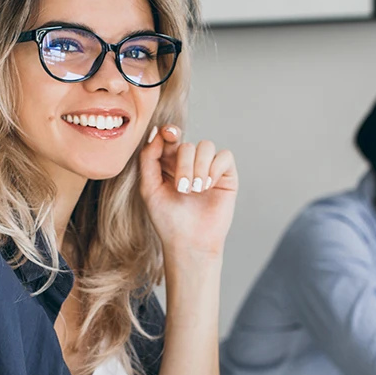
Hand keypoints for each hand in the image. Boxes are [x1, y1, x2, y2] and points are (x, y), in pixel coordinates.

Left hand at [138, 125, 237, 258]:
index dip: (170, 132)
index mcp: (170, 164)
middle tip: (182, 189)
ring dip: (199, 167)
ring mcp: (209, 169)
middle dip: (183, 165)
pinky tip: (209, 186)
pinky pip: (224, 156)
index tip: (169, 135)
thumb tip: (157, 132)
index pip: (171, 138)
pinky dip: (215, 168)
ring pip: (206, 146)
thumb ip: (149, 158)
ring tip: (196, 190)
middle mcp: (190, 164)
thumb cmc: (168, 220)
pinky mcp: (226, 176)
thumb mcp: (149, 188)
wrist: (190, 242)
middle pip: (188, 145)